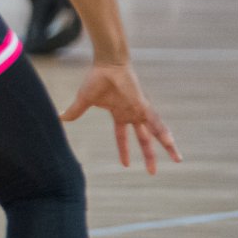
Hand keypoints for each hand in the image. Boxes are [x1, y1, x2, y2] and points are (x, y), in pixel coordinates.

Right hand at [59, 61, 181, 174]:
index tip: (126, 165)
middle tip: (152, 172)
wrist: (107, 64)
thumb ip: (75, 111)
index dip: (124, 150)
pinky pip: (155, 121)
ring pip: (156, 132)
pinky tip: (170, 141)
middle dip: (149, 155)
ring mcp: (140, 111)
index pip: (122, 137)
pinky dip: (163, 131)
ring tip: (177, 159)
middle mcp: (132, 115)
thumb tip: (60, 118)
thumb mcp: (83, 100)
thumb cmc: (96, 79)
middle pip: (143, 139)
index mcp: (119, 114)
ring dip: (166, 145)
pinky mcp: (143, 105)